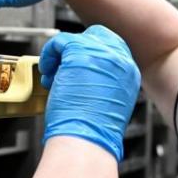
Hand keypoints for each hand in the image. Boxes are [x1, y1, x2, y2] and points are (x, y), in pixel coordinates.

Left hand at [39, 26, 140, 161]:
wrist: (86, 140)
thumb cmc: (93, 132)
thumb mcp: (109, 103)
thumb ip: (104, 83)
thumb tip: (84, 74)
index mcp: (130, 74)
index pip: (112, 49)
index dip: (91, 56)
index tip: (76, 68)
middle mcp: (120, 61)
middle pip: (97, 37)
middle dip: (77, 50)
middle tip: (63, 69)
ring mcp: (101, 54)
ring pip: (75, 39)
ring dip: (60, 57)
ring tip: (52, 78)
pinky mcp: (79, 53)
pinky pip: (59, 42)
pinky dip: (48, 55)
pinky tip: (47, 74)